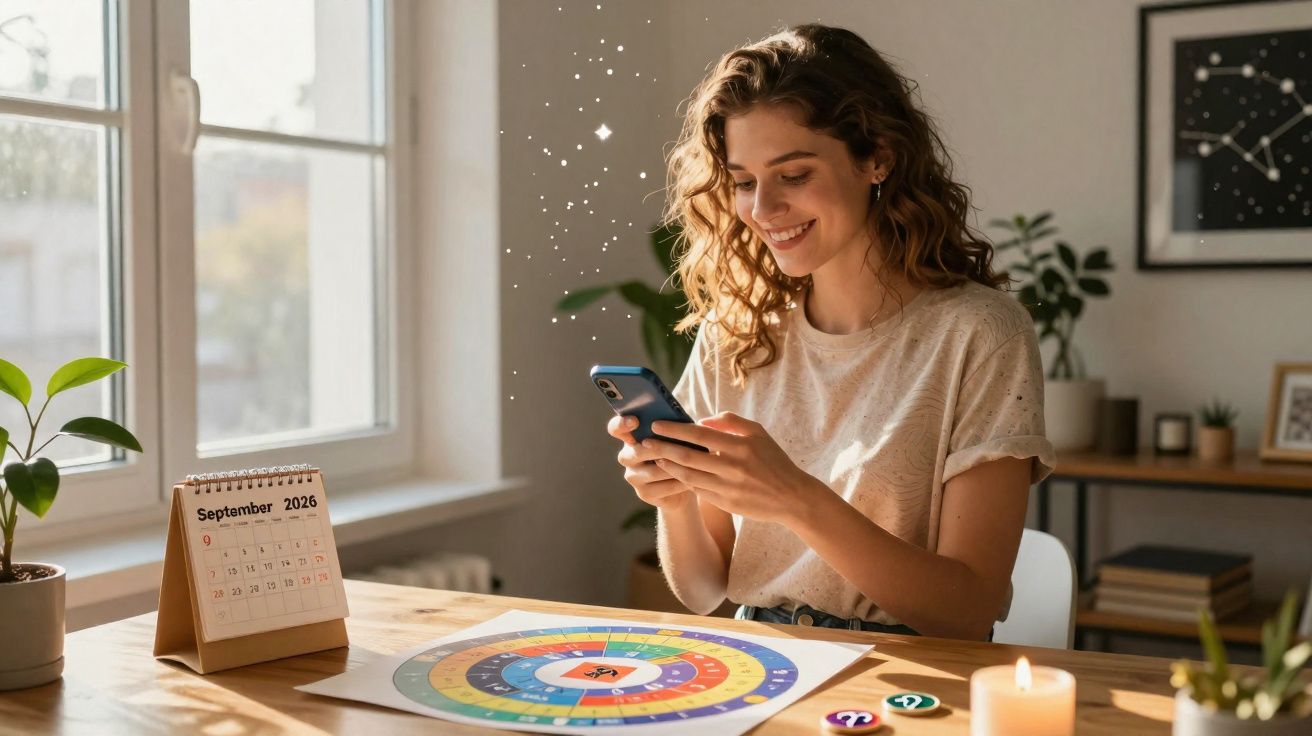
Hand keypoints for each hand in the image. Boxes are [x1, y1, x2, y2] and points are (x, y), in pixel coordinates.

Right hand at [607, 414, 693, 511]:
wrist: (688, 481)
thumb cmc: (682, 450)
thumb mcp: (677, 436)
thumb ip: (673, 427)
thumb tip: (684, 421)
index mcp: (631, 437)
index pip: (615, 428)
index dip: (621, 424)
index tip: (635, 421)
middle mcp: (627, 456)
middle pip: (636, 452)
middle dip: (658, 449)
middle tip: (676, 447)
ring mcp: (633, 476)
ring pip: (652, 471)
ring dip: (674, 467)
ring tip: (692, 465)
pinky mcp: (644, 493)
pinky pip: (662, 488)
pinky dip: (678, 483)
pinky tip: (691, 480)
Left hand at [644, 412, 825, 525]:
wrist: (791, 497)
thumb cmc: (773, 460)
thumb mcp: (758, 433)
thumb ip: (730, 422)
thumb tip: (702, 420)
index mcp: (739, 446)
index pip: (699, 435)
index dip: (674, 429)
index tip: (657, 425)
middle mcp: (732, 467)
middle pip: (687, 456)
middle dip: (662, 448)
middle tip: (645, 442)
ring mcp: (728, 487)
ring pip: (688, 475)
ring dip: (668, 466)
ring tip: (655, 458)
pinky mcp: (725, 503)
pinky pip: (697, 490)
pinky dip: (683, 481)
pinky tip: (673, 473)